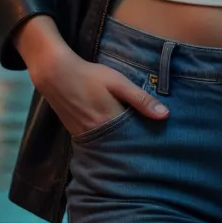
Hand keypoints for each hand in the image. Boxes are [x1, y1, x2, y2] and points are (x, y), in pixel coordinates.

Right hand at [13, 16, 168, 137]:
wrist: (56, 75)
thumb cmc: (90, 76)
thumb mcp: (118, 82)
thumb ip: (140, 100)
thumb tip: (165, 115)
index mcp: (111, 123)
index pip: (136, 140)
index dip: (148, 141)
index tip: (161, 142)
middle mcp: (99, 136)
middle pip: (123, 147)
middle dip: (136, 146)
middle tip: (152, 146)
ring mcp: (87, 137)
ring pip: (111, 147)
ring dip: (122, 145)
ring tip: (136, 142)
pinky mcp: (78, 135)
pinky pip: (99, 143)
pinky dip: (109, 141)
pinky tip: (116, 136)